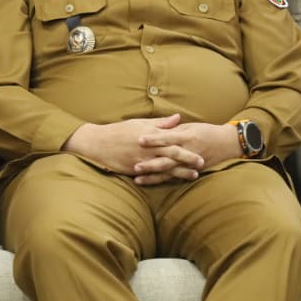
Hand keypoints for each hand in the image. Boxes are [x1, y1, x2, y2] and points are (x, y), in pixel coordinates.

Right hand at [62, 114, 204, 182]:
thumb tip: (178, 118)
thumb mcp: (140, 123)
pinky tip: (172, 182)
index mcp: (151, 135)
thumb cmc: (119, 131)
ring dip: (180, 172)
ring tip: (193, 175)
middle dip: (188, 159)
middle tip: (202, 162)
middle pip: (172, 154)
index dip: (188, 144)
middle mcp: (148, 148)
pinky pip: (153, 176)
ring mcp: (142, 160)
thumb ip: (161, 123)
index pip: (173, 140)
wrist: (98, 143)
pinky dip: (164, 179)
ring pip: (166, 167)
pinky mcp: (135, 170)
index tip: (201, 147)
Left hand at [135, 121, 240, 184]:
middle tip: (135, 165)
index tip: (139, 139)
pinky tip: (151, 183)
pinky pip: (175, 177)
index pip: (167, 138)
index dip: (153, 139)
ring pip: (169, 171)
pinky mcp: (192, 171)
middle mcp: (187, 151)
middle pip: (167, 159)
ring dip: (153, 176)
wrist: (227, 143)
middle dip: (150, 163)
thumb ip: (172, 128)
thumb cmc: (206, 131)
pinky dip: (163, 180)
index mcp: (186, 137)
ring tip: (138, 179)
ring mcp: (190, 163)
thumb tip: (155, 128)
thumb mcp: (189, 126)